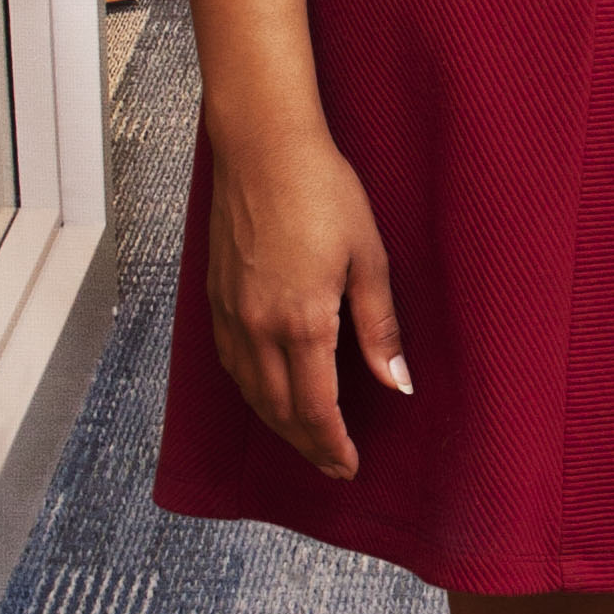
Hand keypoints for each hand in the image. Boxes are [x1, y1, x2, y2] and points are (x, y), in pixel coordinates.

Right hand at [205, 120, 406, 474]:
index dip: (333, 446)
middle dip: (308, 446)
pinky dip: (252, 392)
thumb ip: (380, 328)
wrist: (263, 146)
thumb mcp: (369, 258)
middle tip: (333, 465)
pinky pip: (231, 364)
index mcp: (302, 322)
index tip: (349, 467)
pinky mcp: (216, 296)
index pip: (315, 409)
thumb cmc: (323, 191)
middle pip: (279, 412)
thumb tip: (398, 384)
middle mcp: (258, 327)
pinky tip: (268, 394)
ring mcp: (231, 313)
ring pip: (250, 392)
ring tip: (306, 440)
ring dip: (278, 424)